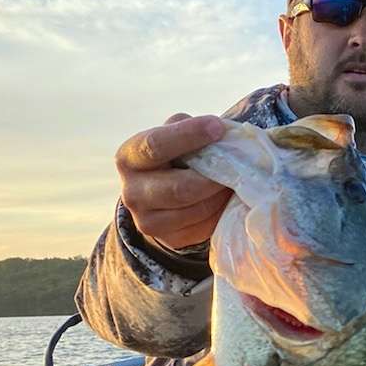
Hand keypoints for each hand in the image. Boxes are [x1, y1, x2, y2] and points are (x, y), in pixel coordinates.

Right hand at [116, 113, 232, 250]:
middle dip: (213, 176)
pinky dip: (221, 211)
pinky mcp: (169, 239)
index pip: (155, 146)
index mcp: (128, 158)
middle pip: (179, 188)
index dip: (188, 135)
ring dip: (221, 194)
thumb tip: (219, 132)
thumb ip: (186, 128)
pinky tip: (226, 197)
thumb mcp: (171, 134)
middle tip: (237, 163)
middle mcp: (131, 193)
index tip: (217, 127)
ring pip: (196, 209)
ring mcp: (147, 221)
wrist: (158, 196)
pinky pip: (204, 226)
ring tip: (235, 179)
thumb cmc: (171, 155)